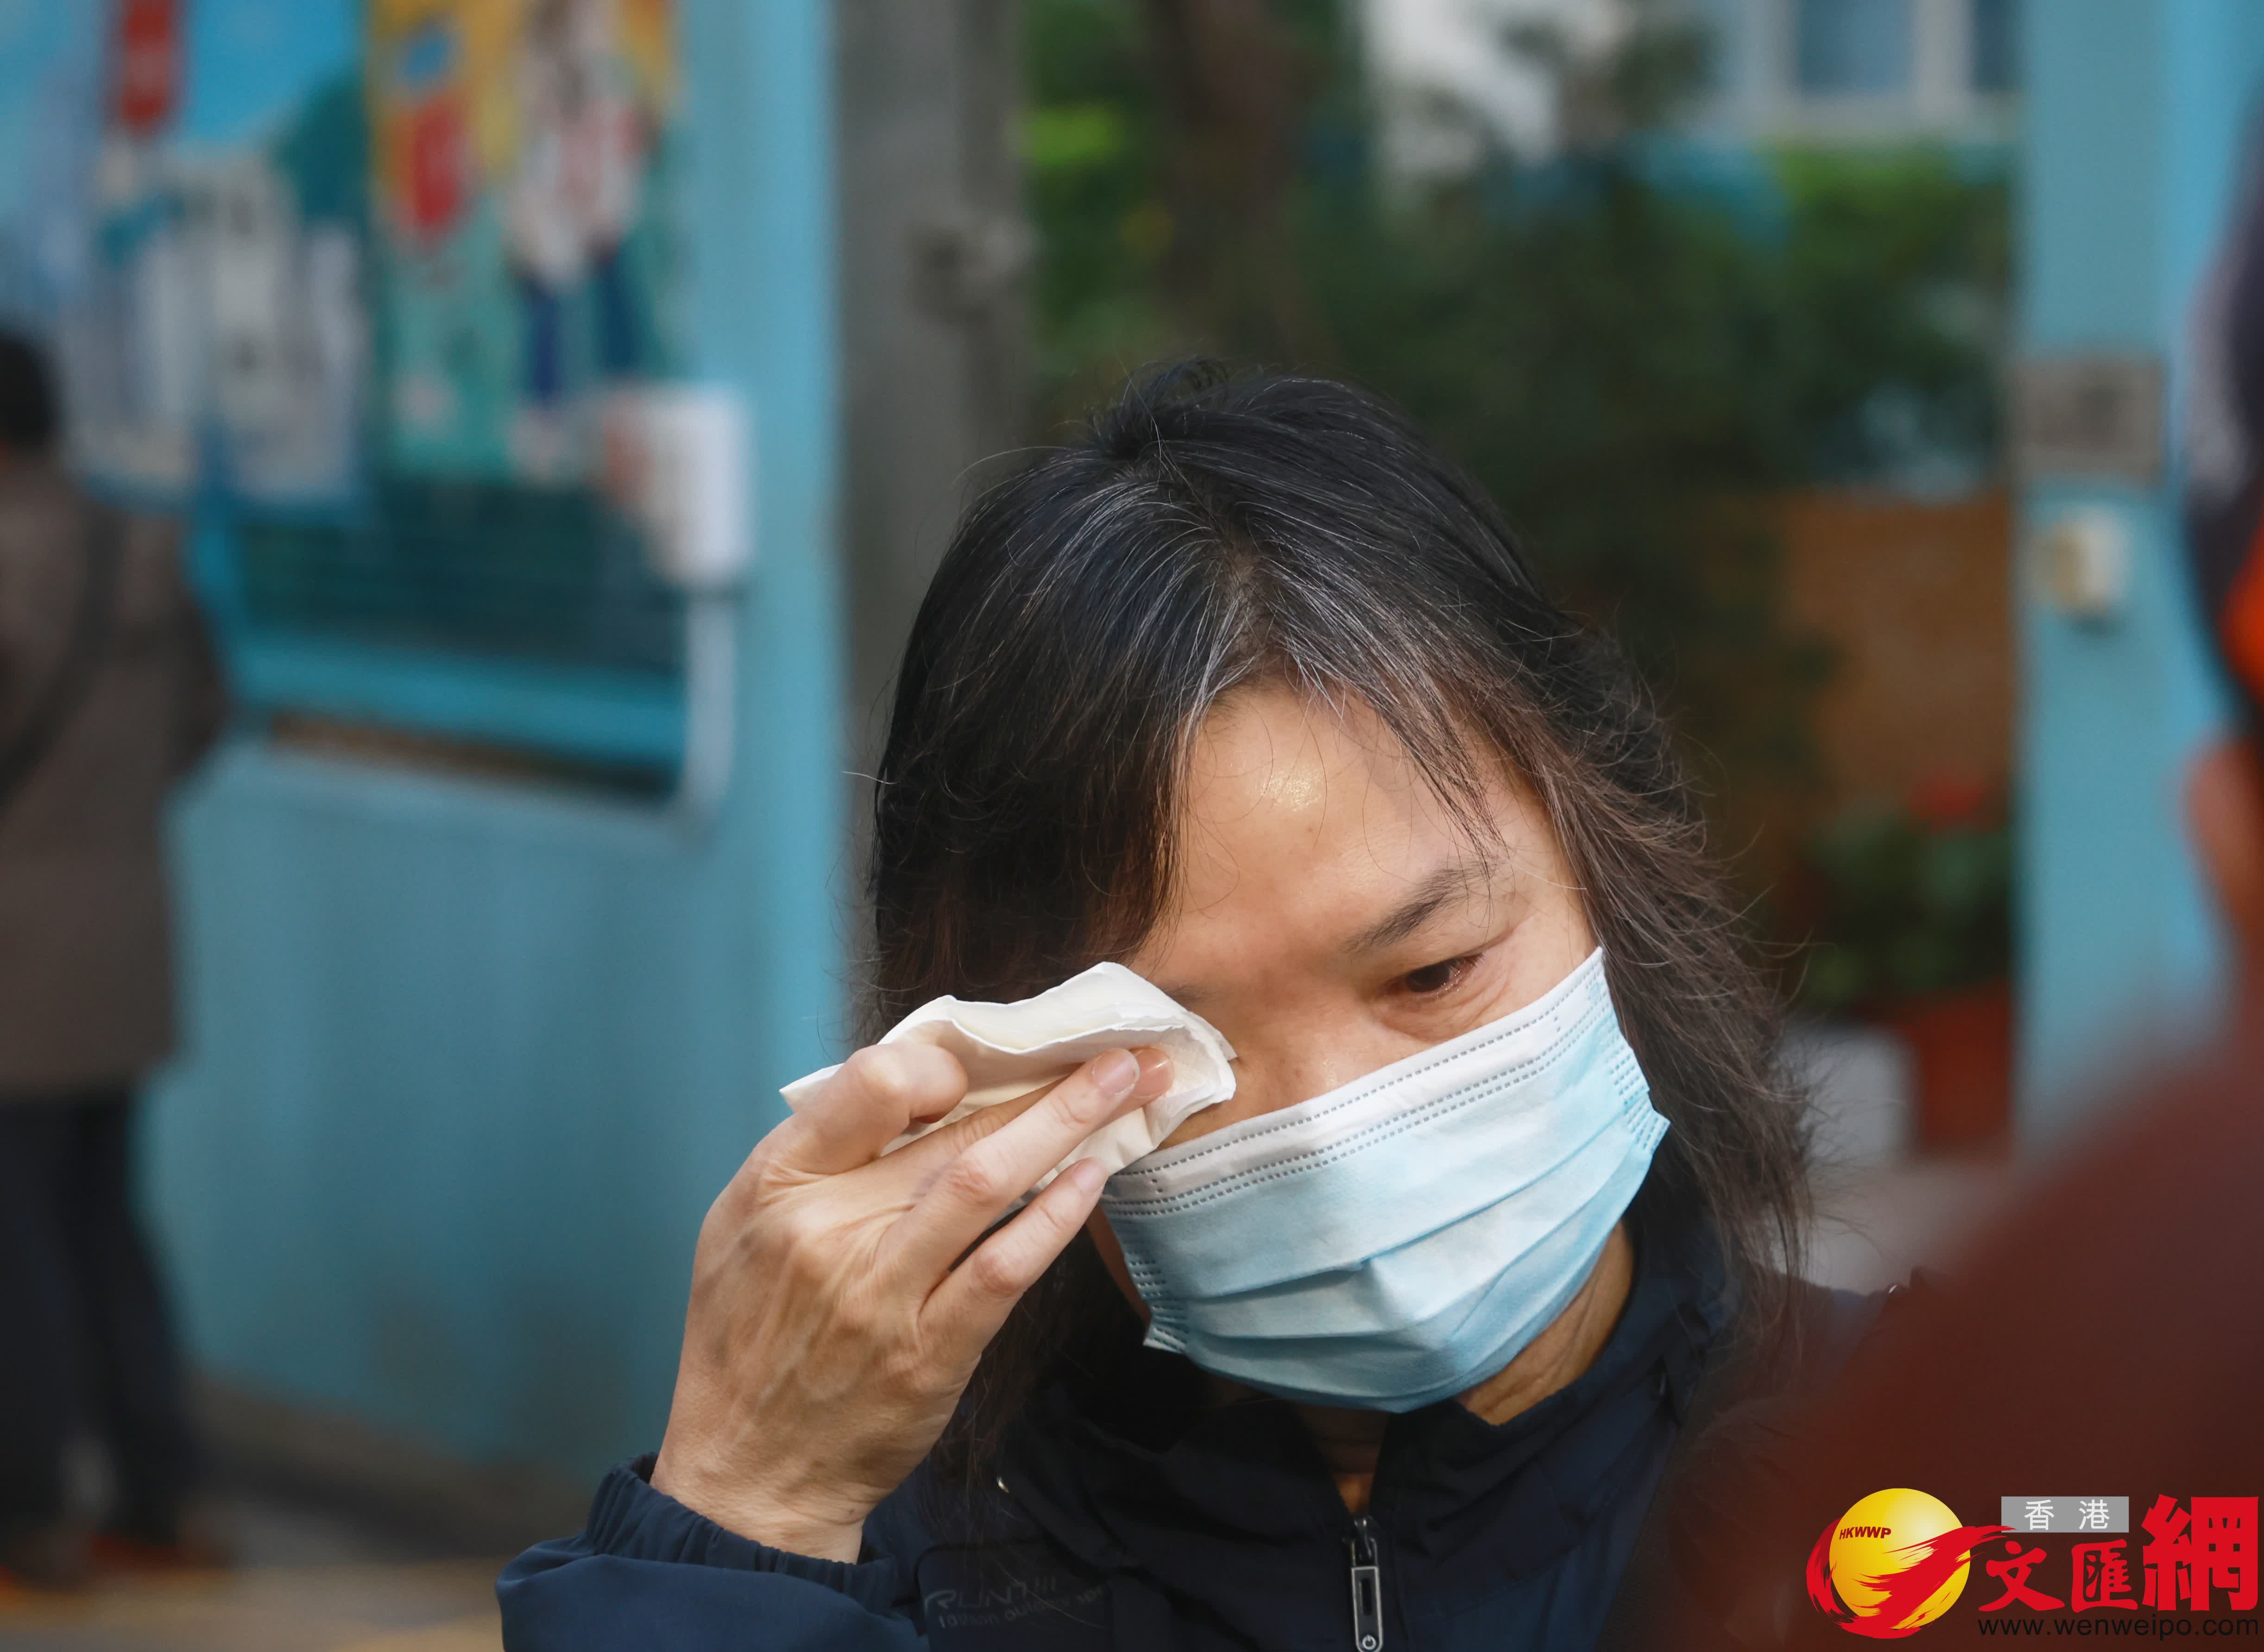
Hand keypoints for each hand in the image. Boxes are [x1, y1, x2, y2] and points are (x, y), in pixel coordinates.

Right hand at [650, 1040, 1172, 1560]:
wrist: (748, 1469)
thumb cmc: (749, 1332)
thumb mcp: (744, 1222)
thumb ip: (821, 1153)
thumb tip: (921, 1088)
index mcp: (779, 1183)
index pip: (873, 1084)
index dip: (942, 1066)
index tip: (987, 1070)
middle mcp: (828, 1229)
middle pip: (954, 1131)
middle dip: (1047, 1083)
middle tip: (1117, 1049)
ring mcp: (882, 1293)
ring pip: (988, 1183)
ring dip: (1069, 1128)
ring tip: (1127, 1088)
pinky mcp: (929, 1353)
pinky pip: (1004, 1269)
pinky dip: (1055, 1219)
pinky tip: (1093, 1180)